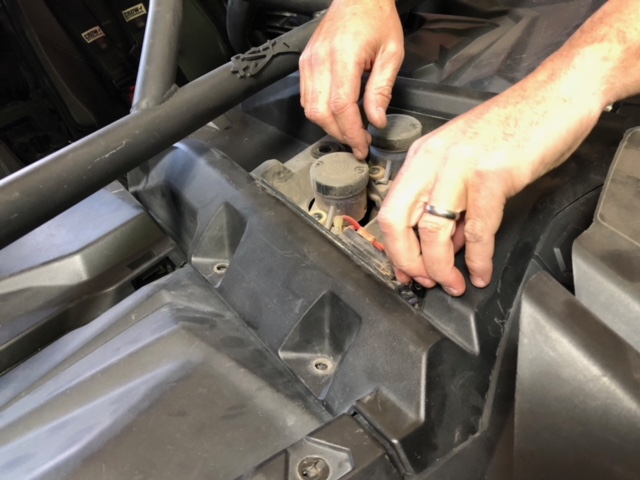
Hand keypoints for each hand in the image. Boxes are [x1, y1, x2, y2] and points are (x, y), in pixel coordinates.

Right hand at [299, 0, 403, 158]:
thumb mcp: (391, 54)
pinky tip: (337, 116)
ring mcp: (309, 62)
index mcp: (344, 56)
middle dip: (340, 134)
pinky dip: (320, 112)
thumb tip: (376, 120)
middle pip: (322, 112)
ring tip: (349, 132)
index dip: (351, 132)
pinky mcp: (305, 63)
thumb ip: (381, 90)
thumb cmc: (376, 19)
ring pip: (310, 109)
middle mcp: (320, 60)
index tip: (362, 146)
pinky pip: (306, 98)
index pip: (342, 106)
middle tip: (358, 144)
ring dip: (329, 126)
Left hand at [378, 69, 605, 295]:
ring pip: (432, 230)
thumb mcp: (469, 161)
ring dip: (439, 267)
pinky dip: (478, 259)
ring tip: (453, 284)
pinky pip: (478, 229)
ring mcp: (461, 164)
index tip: (406, 271)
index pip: (391, 209)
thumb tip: (450, 243)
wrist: (557, 93)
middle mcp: (434, 158)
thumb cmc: (516, 126)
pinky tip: (481, 272)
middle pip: (397, 221)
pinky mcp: (493, 173)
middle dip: (407, 262)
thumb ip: (454, 202)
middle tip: (424, 282)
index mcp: (423, 155)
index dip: (395, 249)